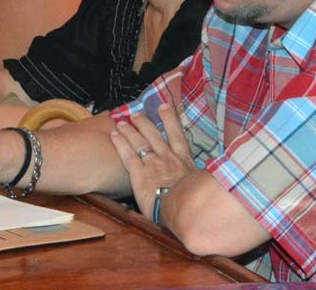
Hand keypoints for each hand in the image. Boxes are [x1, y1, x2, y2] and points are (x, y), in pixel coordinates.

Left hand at [110, 103, 197, 219]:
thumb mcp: (202, 185)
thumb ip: (198, 178)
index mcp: (184, 161)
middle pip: (154, 135)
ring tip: (122, 122)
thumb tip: (202, 178)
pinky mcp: (139, 173)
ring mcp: (153, 164)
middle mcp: (167, 157)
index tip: (164, 107)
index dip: (170, 119)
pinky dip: (120, 143)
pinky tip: (114, 135)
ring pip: (139, 142)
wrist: (182, 209)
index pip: (177, 135)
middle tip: (136, 114)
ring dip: (130, 130)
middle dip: (144, 123)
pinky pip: (127, 155)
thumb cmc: (194, 202)